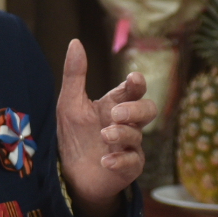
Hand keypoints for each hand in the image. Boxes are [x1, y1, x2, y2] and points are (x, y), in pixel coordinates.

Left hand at [56, 39, 157, 216]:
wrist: (70, 174)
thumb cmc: (74, 136)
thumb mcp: (69, 103)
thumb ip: (75, 75)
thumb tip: (75, 41)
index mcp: (115, 105)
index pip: (134, 90)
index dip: (136, 84)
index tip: (132, 80)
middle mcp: (127, 124)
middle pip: (148, 109)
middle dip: (136, 109)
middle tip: (115, 114)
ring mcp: (131, 146)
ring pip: (138, 135)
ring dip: (123, 133)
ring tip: (105, 135)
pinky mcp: (128, 168)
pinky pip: (133, 162)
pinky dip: (121, 160)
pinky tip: (106, 160)